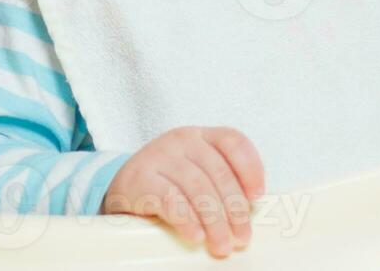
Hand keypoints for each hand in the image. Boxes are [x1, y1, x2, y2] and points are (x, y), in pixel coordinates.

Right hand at [101, 125, 264, 258]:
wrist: (122, 189)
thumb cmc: (167, 183)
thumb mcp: (195, 172)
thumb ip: (219, 182)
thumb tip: (248, 213)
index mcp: (200, 136)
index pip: (232, 140)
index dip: (250, 167)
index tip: (257, 197)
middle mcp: (181, 140)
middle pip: (218, 171)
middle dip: (235, 208)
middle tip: (242, 236)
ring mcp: (159, 157)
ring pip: (197, 187)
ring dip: (215, 220)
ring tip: (222, 244)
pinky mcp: (139, 179)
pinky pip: (170, 200)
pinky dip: (187, 220)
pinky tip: (196, 236)